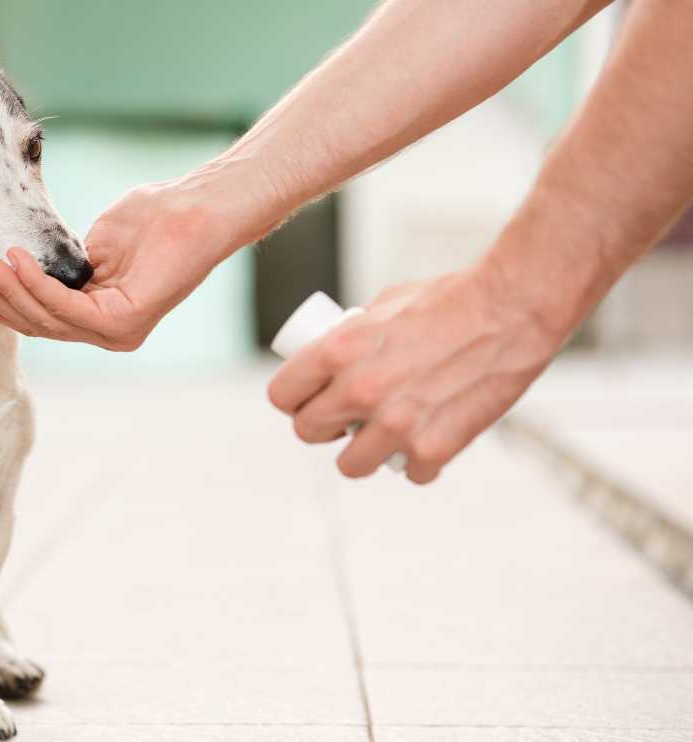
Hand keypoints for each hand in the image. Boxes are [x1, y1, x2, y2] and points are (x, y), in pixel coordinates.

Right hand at [0, 182, 231, 350]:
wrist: (196, 209)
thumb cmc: (154, 219)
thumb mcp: (94, 245)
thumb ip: (63, 266)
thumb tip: (26, 269)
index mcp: (101, 320)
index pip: (40, 318)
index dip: (1, 300)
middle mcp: (109, 334)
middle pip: (37, 323)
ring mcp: (118, 333)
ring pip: (47, 317)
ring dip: (7, 288)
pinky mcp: (125, 322)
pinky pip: (67, 306)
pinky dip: (36, 283)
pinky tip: (15, 259)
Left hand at [267, 267, 561, 483]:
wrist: (513, 308)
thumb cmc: (452, 297)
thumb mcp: (385, 305)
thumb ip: (353, 335)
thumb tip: (334, 358)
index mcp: (337, 350)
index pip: (282, 395)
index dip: (293, 399)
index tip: (307, 400)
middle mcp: (359, 390)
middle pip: (307, 432)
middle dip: (323, 426)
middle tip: (343, 420)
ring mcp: (394, 424)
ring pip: (349, 465)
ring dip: (364, 453)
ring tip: (382, 436)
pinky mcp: (432, 448)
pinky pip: (409, 473)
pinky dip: (419, 462)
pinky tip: (428, 439)